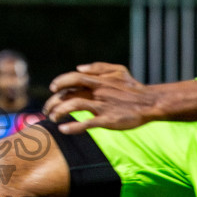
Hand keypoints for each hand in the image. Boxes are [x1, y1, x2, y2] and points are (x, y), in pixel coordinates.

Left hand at [44, 62, 158, 133]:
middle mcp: (97, 92)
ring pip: (74, 106)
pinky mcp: (108, 120)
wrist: (150, 103)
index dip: (60, 82)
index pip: (73, 78)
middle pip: (68, 94)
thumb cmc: (132, 87)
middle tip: (46, 109)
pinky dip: (73, 126)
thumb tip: (78, 67)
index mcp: (99, 80)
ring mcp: (102, 106)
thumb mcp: (118, 70)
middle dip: (53, 101)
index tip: (52, 89)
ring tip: (52, 118)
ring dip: (59, 112)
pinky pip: (87, 123)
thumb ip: (98, 67)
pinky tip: (64, 129)